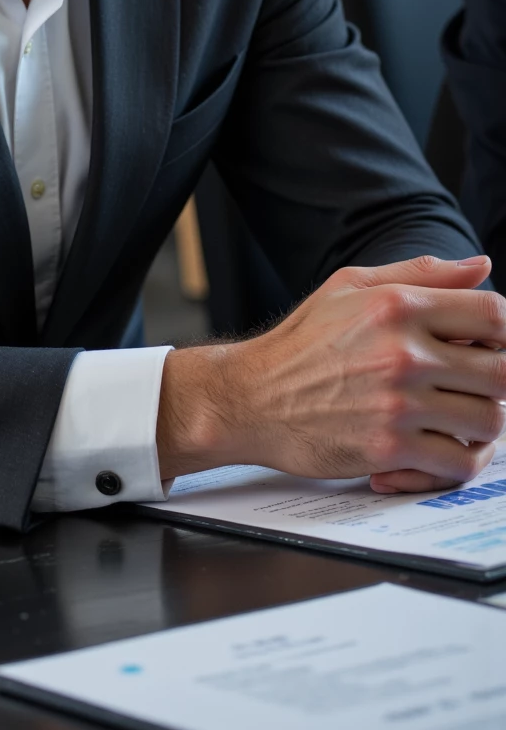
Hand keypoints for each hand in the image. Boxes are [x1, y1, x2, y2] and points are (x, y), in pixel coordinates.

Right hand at [158, 254, 505, 493]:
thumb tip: (480, 265)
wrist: (250, 398)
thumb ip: (420, 273)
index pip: (493, 313)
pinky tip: (436, 451)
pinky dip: (458, 463)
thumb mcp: (350, 286)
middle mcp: (402, 353)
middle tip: (476, 386)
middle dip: (500, 381)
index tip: (491, 345)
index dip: (504, 332)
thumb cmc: (300, 343)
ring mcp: (397, 404)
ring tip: (459, 419)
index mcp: (397, 306)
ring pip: (489, 422)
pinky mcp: (388, 449)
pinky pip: (458, 464)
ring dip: (482, 424)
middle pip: (503, 372)